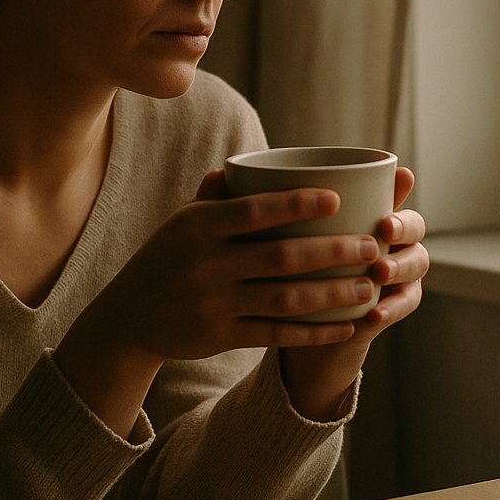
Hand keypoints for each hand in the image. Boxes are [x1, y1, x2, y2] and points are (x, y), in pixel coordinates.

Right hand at [55, 172, 389, 434]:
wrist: (127, 318)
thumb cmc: (166, 259)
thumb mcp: (181, 224)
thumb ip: (216, 197)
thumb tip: (247, 163)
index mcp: (197, 226)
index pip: (254, 211)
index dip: (297, 204)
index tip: (337, 199)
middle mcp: (204, 263)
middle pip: (281, 257)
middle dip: (333, 252)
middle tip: (372, 245)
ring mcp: (212, 303)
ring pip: (285, 299)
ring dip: (333, 294)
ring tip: (370, 285)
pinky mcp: (219, 337)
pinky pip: (276, 334)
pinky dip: (314, 332)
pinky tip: (346, 325)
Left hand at [279, 167, 427, 420]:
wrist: (298, 315)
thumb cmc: (284, 260)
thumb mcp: (275, 233)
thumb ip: (257, 206)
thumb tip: (219, 174)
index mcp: (367, 209)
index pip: (394, 195)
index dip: (396, 195)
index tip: (375, 202)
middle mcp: (388, 237)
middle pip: (413, 228)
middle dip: (402, 229)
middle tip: (382, 236)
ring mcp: (394, 272)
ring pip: (415, 266)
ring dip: (400, 269)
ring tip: (378, 276)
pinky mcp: (390, 305)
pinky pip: (404, 305)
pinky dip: (390, 310)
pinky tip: (372, 316)